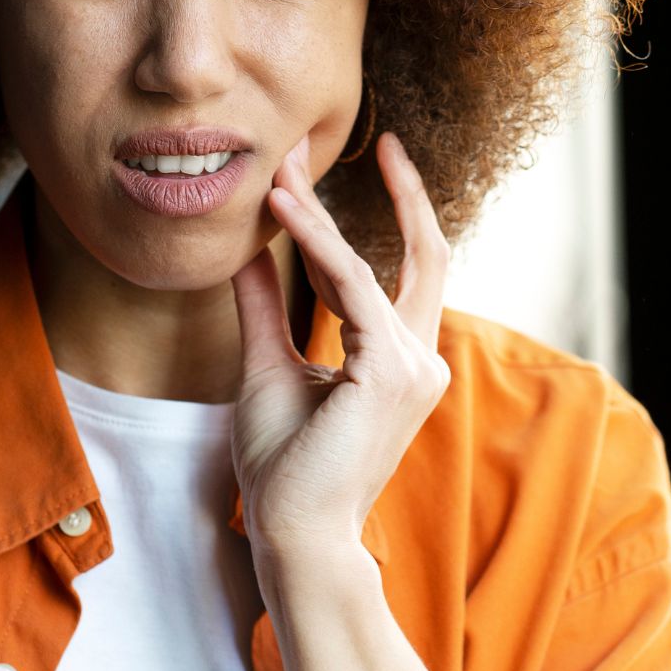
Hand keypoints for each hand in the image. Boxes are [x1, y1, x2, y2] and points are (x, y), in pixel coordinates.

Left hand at [228, 130, 452, 561]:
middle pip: (424, 254)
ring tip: (273, 173)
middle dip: (404, 193)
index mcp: (400, 360)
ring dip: (316, 215)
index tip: (315, 175)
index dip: (362, 218)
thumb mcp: (268, 366)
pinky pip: (350, 287)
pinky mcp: (389, 372)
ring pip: (365, 264)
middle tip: (374, 139)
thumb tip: (246, 252)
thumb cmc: (284, 466)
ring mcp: (413, 366)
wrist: (292, 532)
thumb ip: (264, 307)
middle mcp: (421, 359)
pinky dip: (314, 243)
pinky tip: (277, 212)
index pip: (393, 272)